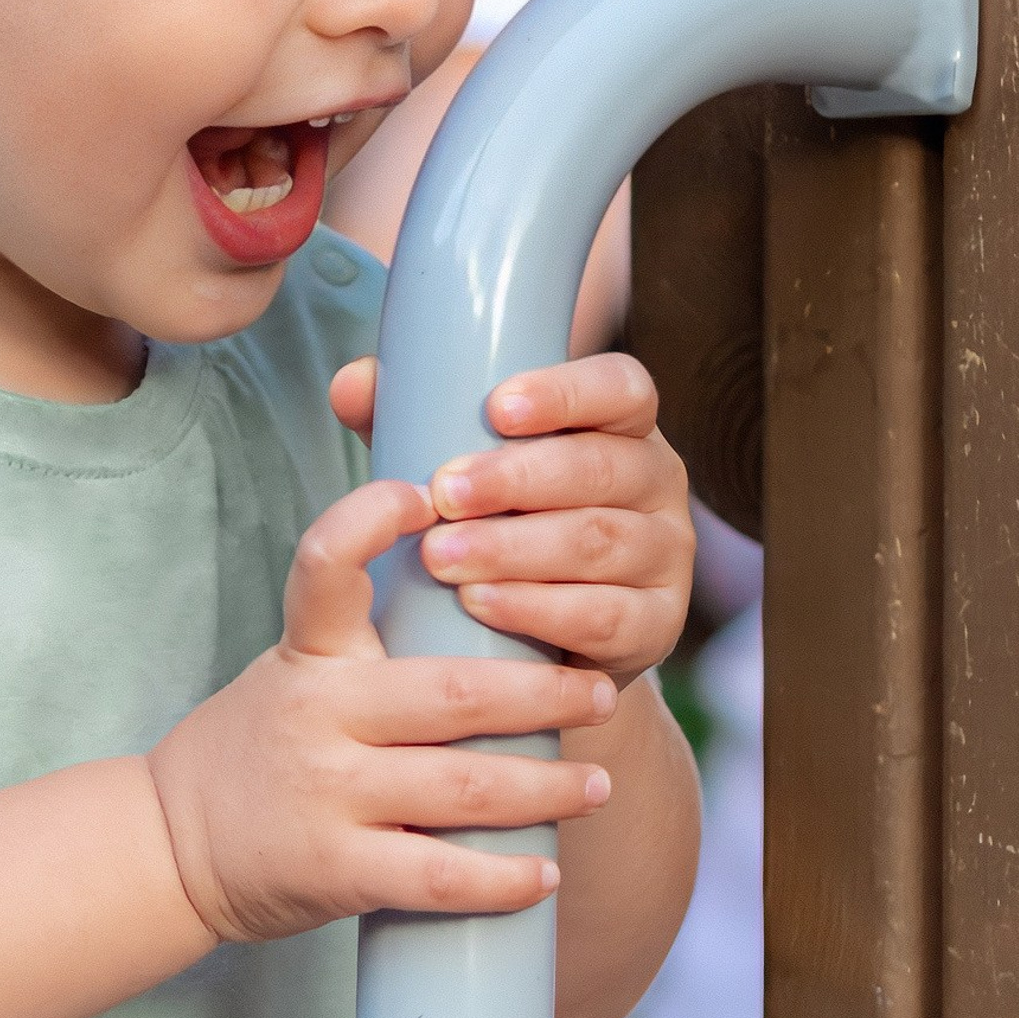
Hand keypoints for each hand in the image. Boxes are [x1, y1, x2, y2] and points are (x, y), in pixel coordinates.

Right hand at [146, 477, 618, 945]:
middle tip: (600, 691)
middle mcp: (319, 713)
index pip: (326, 562)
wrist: (172, 841)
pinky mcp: (335, 869)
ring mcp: (328, 793)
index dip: (370, 519)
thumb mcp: (296, 665)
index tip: (428, 495)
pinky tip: (544, 874)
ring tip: (596, 786)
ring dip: (547, 787)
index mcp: (309, 651)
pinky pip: (438, 875)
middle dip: (543, 694)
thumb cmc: (259, 742)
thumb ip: (369, 633)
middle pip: (451, 692)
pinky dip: (503, 878)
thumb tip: (488, 578)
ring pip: (463, 787)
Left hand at [332, 352, 691, 692]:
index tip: (497, 408)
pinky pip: (607, 617)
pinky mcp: (659, 626)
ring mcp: (667, 554)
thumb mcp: (455, 460)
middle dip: (517, 478)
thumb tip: (351, 383)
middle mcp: (657, 480)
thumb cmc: (494, 518)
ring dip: (515, 548)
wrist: (537, 633)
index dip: (567, 392)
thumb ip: (409, 417)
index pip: (621, 387)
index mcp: (620, 423)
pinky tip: (482, 604)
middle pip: (602, 468)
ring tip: (441, 556)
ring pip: (600, 542)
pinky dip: (539, 610)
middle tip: (443, 492)